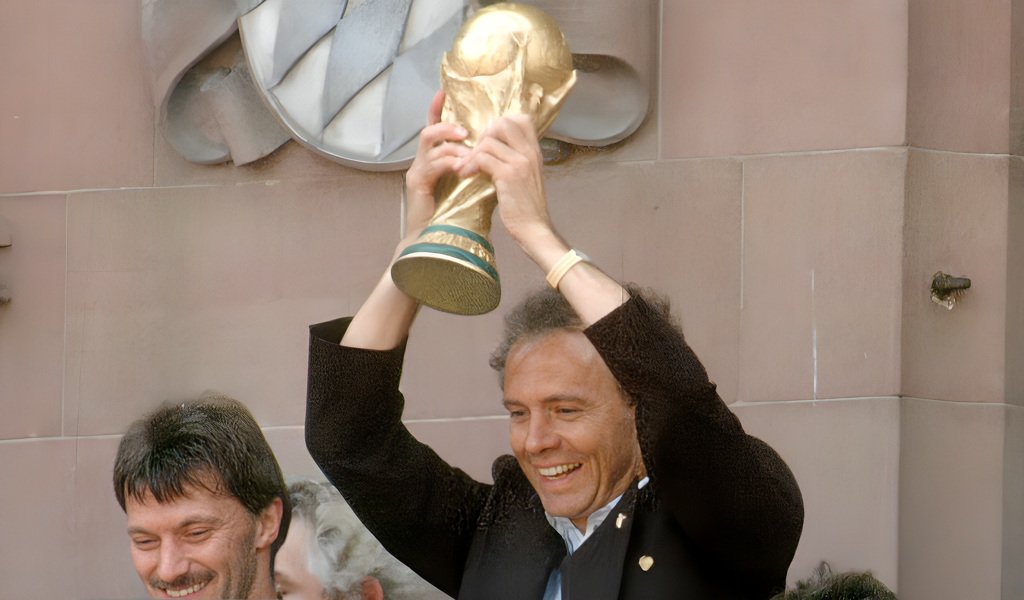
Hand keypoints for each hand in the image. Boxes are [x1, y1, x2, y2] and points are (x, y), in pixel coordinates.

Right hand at [404, 91, 469, 237]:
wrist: (439, 238)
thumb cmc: (458, 213)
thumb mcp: (473, 182)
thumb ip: (480, 164)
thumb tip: (502, 150)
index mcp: (436, 158)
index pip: (435, 128)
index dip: (437, 110)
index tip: (444, 93)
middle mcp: (423, 161)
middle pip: (429, 131)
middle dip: (448, 127)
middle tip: (465, 130)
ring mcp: (417, 171)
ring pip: (429, 145)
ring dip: (451, 145)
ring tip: (468, 149)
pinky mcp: (416, 183)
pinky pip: (430, 165)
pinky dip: (448, 162)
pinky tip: (461, 166)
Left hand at [453, 115, 563, 265]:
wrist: (533, 228)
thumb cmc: (525, 206)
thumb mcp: (525, 176)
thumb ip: (514, 159)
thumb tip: (492, 147)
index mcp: (534, 150)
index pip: (521, 119)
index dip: (500, 125)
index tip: (489, 142)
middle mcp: (530, 152)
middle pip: (503, 123)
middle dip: (484, 135)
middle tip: (476, 154)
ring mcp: (520, 162)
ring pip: (488, 142)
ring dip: (471, 154)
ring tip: (464, 168)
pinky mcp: (509, 175)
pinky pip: (482, 158)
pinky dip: (469, 165)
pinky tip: (465, 175)